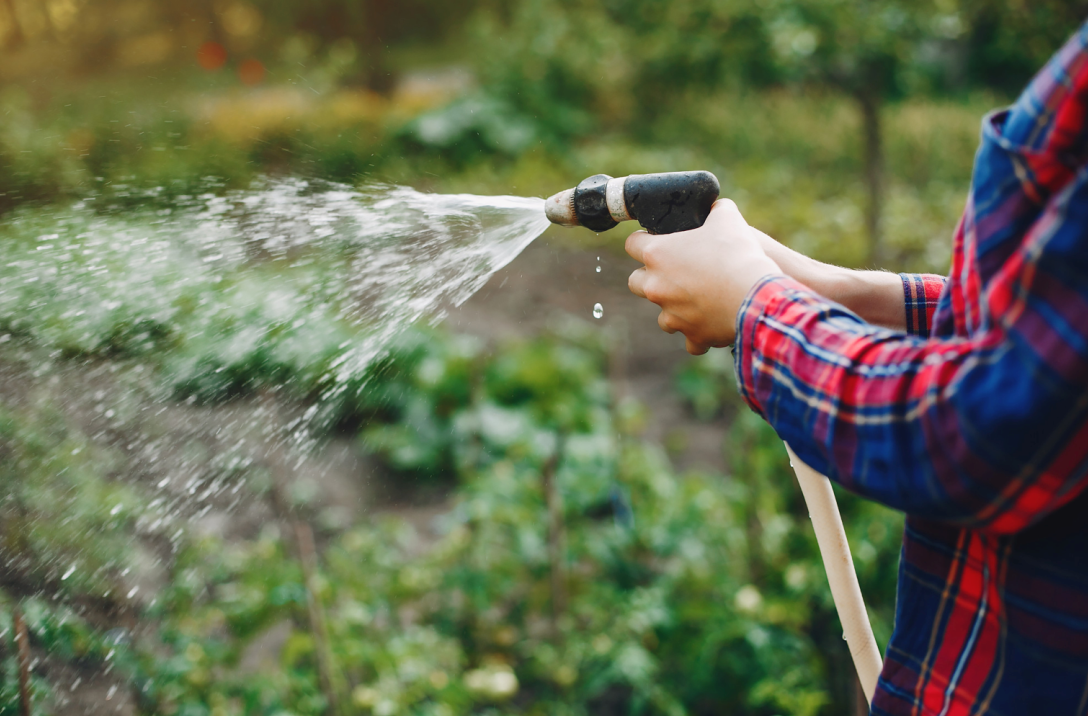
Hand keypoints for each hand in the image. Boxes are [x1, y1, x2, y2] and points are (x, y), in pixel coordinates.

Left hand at [626, 199, 780, 353]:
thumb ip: (716, 210)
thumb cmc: (738, 253)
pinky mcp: (692, 334)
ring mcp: (671, 314)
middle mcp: (656, 286)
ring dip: (674, 307)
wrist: (757, 295)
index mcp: (657, 254)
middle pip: (635, 281)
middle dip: (650, 276)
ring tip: (696, 299)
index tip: (656, 239)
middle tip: (673, 271)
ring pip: (661, 314)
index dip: (644, 239)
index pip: (632, 244)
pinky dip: (699, 333)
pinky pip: (689, 339)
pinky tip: (712, 324)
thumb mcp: (728, 219)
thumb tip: (717, 208)